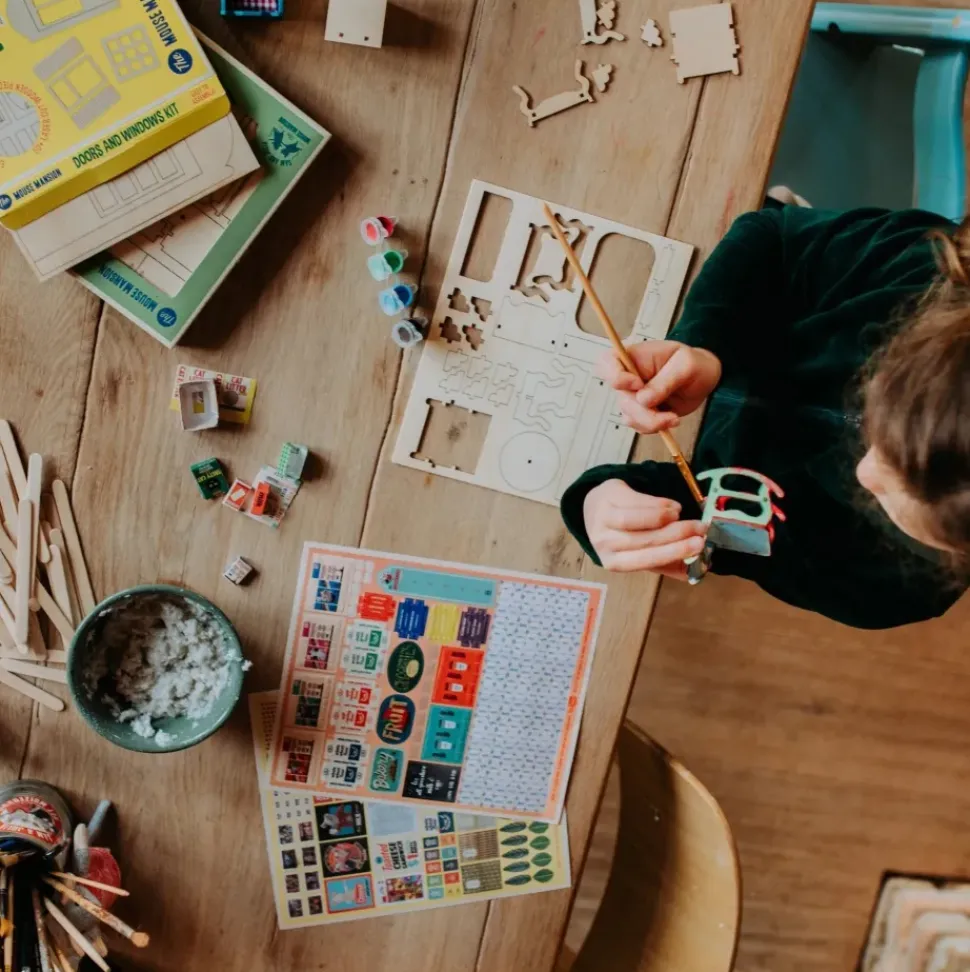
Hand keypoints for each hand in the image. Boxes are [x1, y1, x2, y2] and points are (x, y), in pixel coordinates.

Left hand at [583, 479, 707, 579]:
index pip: (646, 560)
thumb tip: (692, 574)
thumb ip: (664, 563)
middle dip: (678, 535)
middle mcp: (605, 544)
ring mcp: (603, 521)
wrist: (598, 505)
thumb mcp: (640, 551)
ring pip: (640, 521)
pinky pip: (637, 503)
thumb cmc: (624, 533)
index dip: (673, 553)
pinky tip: (672, 506)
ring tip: (681, 515)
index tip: (699, 546)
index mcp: (614, 562)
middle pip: (645, 540)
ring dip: (667, 518)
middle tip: (701, 529)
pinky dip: (659, 504)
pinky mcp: (608, 500)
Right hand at [596, 341, 721, 434]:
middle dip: (644, 412)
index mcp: (634, 357)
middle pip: (621, 398)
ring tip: (673, 419)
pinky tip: (670, 420)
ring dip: (651, 422)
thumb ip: (665, 381)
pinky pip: (638, 425)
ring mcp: (633, 395)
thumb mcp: (685, 366)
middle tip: (668, 416)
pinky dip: (654, 427)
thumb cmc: (693, 364)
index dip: (615, 377)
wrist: (702, 379)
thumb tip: (643, 400)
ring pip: (629, 415)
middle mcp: (628, 376)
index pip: (607, 362)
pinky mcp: (640, 411)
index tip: (638, 384)